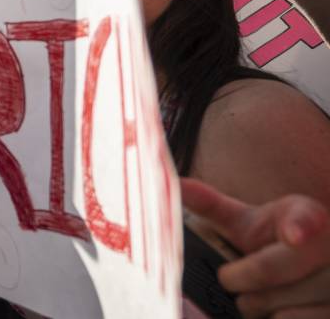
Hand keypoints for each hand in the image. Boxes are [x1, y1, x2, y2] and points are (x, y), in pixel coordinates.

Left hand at [182, 178, 329, 317]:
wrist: (318, 259)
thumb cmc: (275, 240)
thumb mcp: (251, 220)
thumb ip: (213, 206)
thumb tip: (178, 185)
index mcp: (306, 217)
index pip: (304, 221)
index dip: (300, 228)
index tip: (294, 236)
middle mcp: (329, 247)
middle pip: (271, 273)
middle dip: (239, 282)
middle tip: (232, 280)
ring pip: (286, 310)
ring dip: (261, 309)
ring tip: (262, 296)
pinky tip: (282, 309)